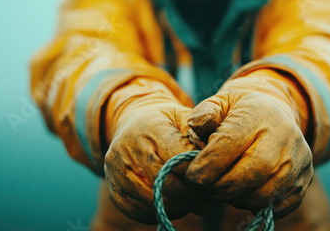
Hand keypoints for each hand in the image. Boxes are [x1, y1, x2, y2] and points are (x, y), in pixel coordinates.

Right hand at [104, 79, 213, 223]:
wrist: (132, 124)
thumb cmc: (167, 123)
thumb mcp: (184, 117)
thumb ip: (201, 133)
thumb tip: (215, 156)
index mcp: (150, 127)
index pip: (178, 157)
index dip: (198, 170)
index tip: (212, 175)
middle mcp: (127, 149)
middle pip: (167, 183)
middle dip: (193, 194)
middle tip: (209, 196)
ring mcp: (117, 172)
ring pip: (155, 201)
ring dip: (180, 206)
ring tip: (194, 200)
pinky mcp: (114, 192)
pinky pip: (141, 212)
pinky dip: (162, 212)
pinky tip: (176, 203)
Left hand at [185, 75, 313, 218]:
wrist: (278, 115)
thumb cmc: (241, 112)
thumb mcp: (221, 102)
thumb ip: (204, 113)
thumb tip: (196, 127)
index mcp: (259, 114)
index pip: (230, 144)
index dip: (207, 165)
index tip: (191, 175)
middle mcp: (285, 136)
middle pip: (250, 173)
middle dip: (220, 187)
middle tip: (204, 188)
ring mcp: (298, 161)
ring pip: (264, 194)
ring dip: (236, 198)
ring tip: (222, 188)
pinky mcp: (303, 181)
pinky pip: (278, 206)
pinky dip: (256, 206)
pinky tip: (242, 193)